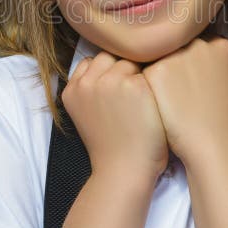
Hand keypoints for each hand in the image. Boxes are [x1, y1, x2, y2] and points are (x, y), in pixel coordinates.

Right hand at [61, 51, 168, 181]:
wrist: (125, 171)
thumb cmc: (112, 146)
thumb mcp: (88, 113)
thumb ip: (91, 88)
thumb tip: (110, 64)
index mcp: (72, 91)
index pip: (92, 63)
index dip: (108, 74)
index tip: (118, 94)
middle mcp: (86, 83)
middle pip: (109, 56)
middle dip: (122, 70)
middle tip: (134, 96)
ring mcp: (109, 82)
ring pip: (129, 61)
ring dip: (139, 75)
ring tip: (144, 102)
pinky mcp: (133, 85)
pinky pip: (148, 71)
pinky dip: (154, 85)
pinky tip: (155, 104)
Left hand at [141, 33, 227, 163]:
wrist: (210, 142)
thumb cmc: (225, 118)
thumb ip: (224, 62)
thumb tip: (214, 53)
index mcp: (222, 46)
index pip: (199, 42)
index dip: (192, 59)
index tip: (188, 75)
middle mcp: (199, 44)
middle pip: (179, 44)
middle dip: (175, 59)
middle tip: (174, 84)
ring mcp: (176, 55)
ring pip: (161, 54)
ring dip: (160, 69)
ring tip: (163, 93)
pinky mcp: (156, 70)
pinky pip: (146, 70)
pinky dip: (148, 83)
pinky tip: (154, 98)